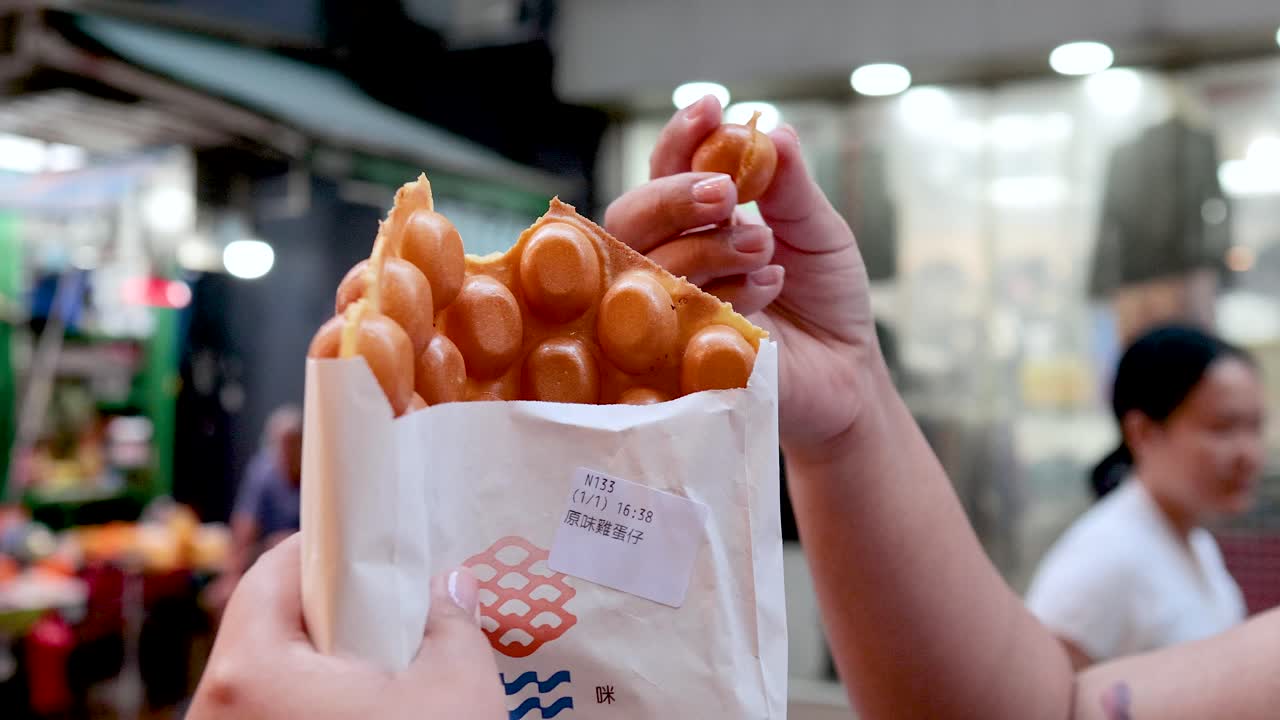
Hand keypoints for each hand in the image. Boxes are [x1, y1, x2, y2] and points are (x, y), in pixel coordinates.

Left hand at [187, 534, 505, 719]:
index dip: (327, 549)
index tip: (372, 545)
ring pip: (276, 680)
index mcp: (251, 668)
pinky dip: (321, 706)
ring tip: (396, 661)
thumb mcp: (456, 689)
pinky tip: (375, 709)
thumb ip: (453, 623)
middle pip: (272, 627)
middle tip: (396, 603)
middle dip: (338, 611)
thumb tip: (453, 587)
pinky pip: (277, 717)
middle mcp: (216, 709)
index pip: (272, 571)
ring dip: (332, 666)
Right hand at [604, 95, 879, 450]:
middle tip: (727, 194)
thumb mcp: (819, 231)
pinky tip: (770, 289)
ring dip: (709, 245)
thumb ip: (790, 185)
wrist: (847, 371)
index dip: (679, 138)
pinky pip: (677, 316)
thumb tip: (773, 131)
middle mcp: (672, 260)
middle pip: (630, 216)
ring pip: (649, 264)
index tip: (711, 109)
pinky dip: (728, 293)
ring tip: (766, 248)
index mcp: (698, 222)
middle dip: (675, 196)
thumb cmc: (826, 299)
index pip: (665, 170)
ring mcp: (670, 309)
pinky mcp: (679, 356)